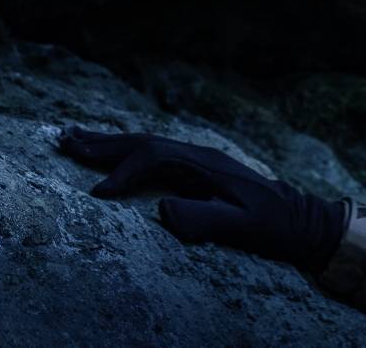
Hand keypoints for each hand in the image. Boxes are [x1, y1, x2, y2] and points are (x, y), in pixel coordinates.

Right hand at [57, 126, 345, 272]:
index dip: (121, 173)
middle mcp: (197, 154)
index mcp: (204, 164)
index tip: (96, 193)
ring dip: (109, 141)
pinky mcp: (197, 169)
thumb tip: (162, 210)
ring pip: (145, 143)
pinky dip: (127, 151)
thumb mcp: (243, 227)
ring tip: (73, 138)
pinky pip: (153, 154)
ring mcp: (197, 159)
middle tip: (62, 140)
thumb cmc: (274, 227)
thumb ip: (205, 219)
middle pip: (141, 141)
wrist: (303, 219)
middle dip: (101, 142)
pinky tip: (113, 153)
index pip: (152, 158)